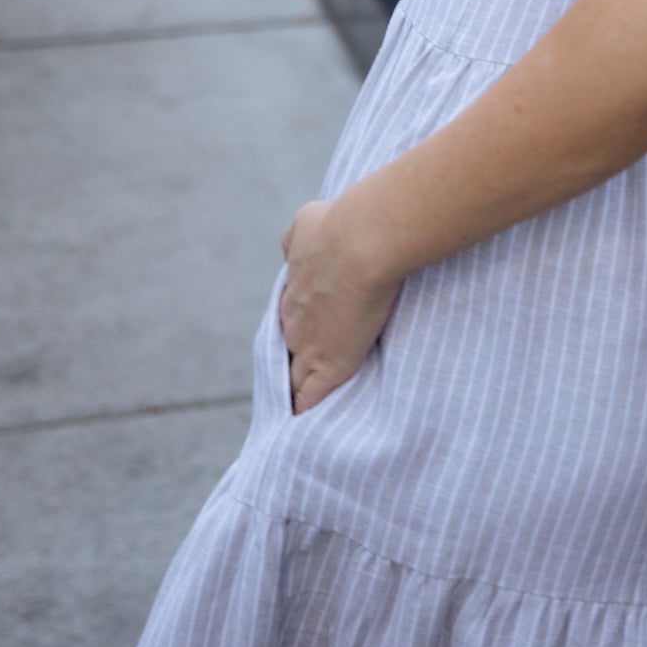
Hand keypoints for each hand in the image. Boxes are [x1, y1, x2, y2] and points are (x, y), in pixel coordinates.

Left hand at [278, 198, 398, 414]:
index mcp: (289, 292)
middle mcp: (291, 323)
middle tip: (306, 376)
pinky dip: (306, 411)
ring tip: (302, 409)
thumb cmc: (340, 225)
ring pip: (293, 380)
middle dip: (296, 363)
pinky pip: (308, 399)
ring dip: (297, 390)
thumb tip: (291, 251)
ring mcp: (307, 348)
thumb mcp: (306, 222)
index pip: (289, 321)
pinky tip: (307, 425)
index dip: (299, 331)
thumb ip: (297, 239)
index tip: (308, 337)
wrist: (359, 243)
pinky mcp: (327, 367)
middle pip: (287, 353)